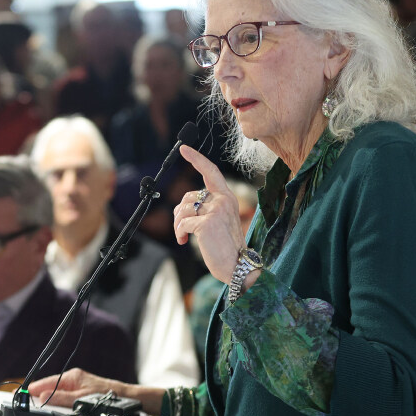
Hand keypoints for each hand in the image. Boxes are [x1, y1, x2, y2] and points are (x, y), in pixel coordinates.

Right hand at [29, 368, 120, 408]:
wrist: (125, 398)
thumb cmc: (107, 395)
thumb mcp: (81, 399)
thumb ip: (61, 398)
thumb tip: (42, 398)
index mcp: (71, 377)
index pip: (46, 382)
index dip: (32, 389)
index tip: (21, 394)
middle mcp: (73, 379)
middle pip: (49, 386)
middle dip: (37, 393)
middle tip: (24, 402)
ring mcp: (77, 385)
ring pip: (56, 391)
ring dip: (47, 398)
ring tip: (34, 404)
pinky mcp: (81, 391)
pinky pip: (63, 394)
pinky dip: (56, 399)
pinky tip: (53, 406)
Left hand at [173, 145, 247, 283]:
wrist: (238, 266)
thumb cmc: (226, 247)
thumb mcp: (218, 221)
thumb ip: (206, 208)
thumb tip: (183, 206)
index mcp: (226, 198)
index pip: (210, 172)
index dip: (196, 159)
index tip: (183, 148)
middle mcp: (223, 200)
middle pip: (188, 197)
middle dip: (178, 213)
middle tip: (181, 229)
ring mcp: (215, 210)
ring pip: (182, 209)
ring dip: (177, 225)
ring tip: (184, 237)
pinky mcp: (207, 223)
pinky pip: (182, 223)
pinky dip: (179, 233)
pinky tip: (184, 241)